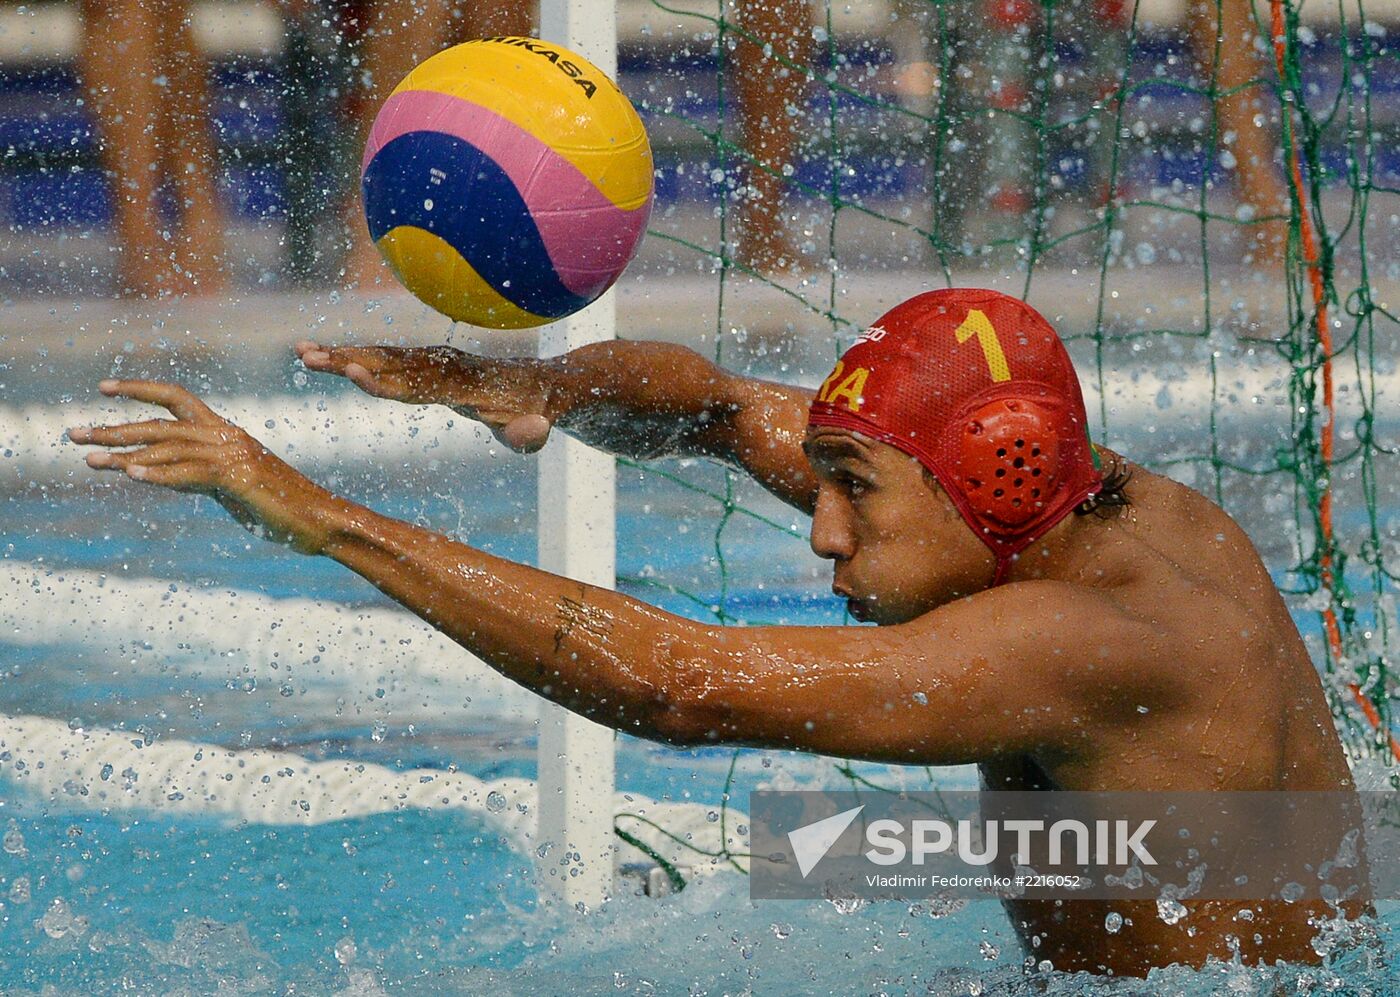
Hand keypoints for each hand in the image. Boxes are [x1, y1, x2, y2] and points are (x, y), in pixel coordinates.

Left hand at [68, 380, 335, 554]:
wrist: (322, 519)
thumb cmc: (282, 507)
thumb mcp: (233, 486)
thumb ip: (202, 473)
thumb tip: (168, 473)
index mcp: (226, 432)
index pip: (177, 398)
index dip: (139, 390)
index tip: (103, 389)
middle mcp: (227, 436)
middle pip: (160, 424)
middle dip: (113, 429)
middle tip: (72, 434)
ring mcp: (233, 455)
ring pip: (168, 446)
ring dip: (124, 453)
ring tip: (89, 459)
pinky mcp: (239, 477)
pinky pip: (190, 473)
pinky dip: (160, 474)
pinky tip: (132, 474)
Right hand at [295, 341, 554, 452]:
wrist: (539, 385)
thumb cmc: (535, 413)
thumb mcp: (537, 428)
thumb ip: (531, 434)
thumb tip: (534, 432)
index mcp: (462, 383)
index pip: (418, 385)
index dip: (386, 383)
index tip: (353, 375)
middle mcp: (441, 364)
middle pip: (389, 363)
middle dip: (348, 360)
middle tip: (309, 357)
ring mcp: (431, 360)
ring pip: (381, 355)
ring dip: (341, 354)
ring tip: (301, 352)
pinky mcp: (423, 362)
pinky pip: (384, 357)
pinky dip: (353, 354)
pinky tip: (322, 354)